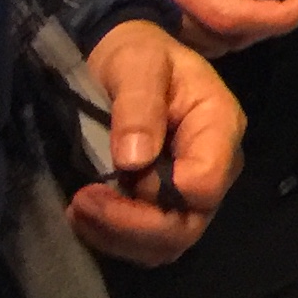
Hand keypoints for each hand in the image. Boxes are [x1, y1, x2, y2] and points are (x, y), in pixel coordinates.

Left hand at [69, 20, 241, 266]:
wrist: (128, 57)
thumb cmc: (137, 53)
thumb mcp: (137, 63)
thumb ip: (138, 106)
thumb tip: (134, 160)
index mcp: (219, 126)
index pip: (204, 183)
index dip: (155, 196)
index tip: (104, 180)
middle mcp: (217, 164)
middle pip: (188, 225)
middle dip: (130, 227)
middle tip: (79, 204)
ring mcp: (192, 189)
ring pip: (168, 243)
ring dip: (119, 238)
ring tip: (77, 210)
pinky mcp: (167, 202)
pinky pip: (150, 242)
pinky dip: (116, 239)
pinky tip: (87, 217)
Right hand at [73, 0, 297, 52]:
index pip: (235, 12)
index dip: (279, 14)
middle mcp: (167, 11)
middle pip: (232, 38)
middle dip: (275, 24)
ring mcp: (157, 23)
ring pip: (216, 46)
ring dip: (253, 32)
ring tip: (284, 4)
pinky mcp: (151, 25)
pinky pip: (198, 41)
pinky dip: (228, 32)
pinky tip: (248, 9)